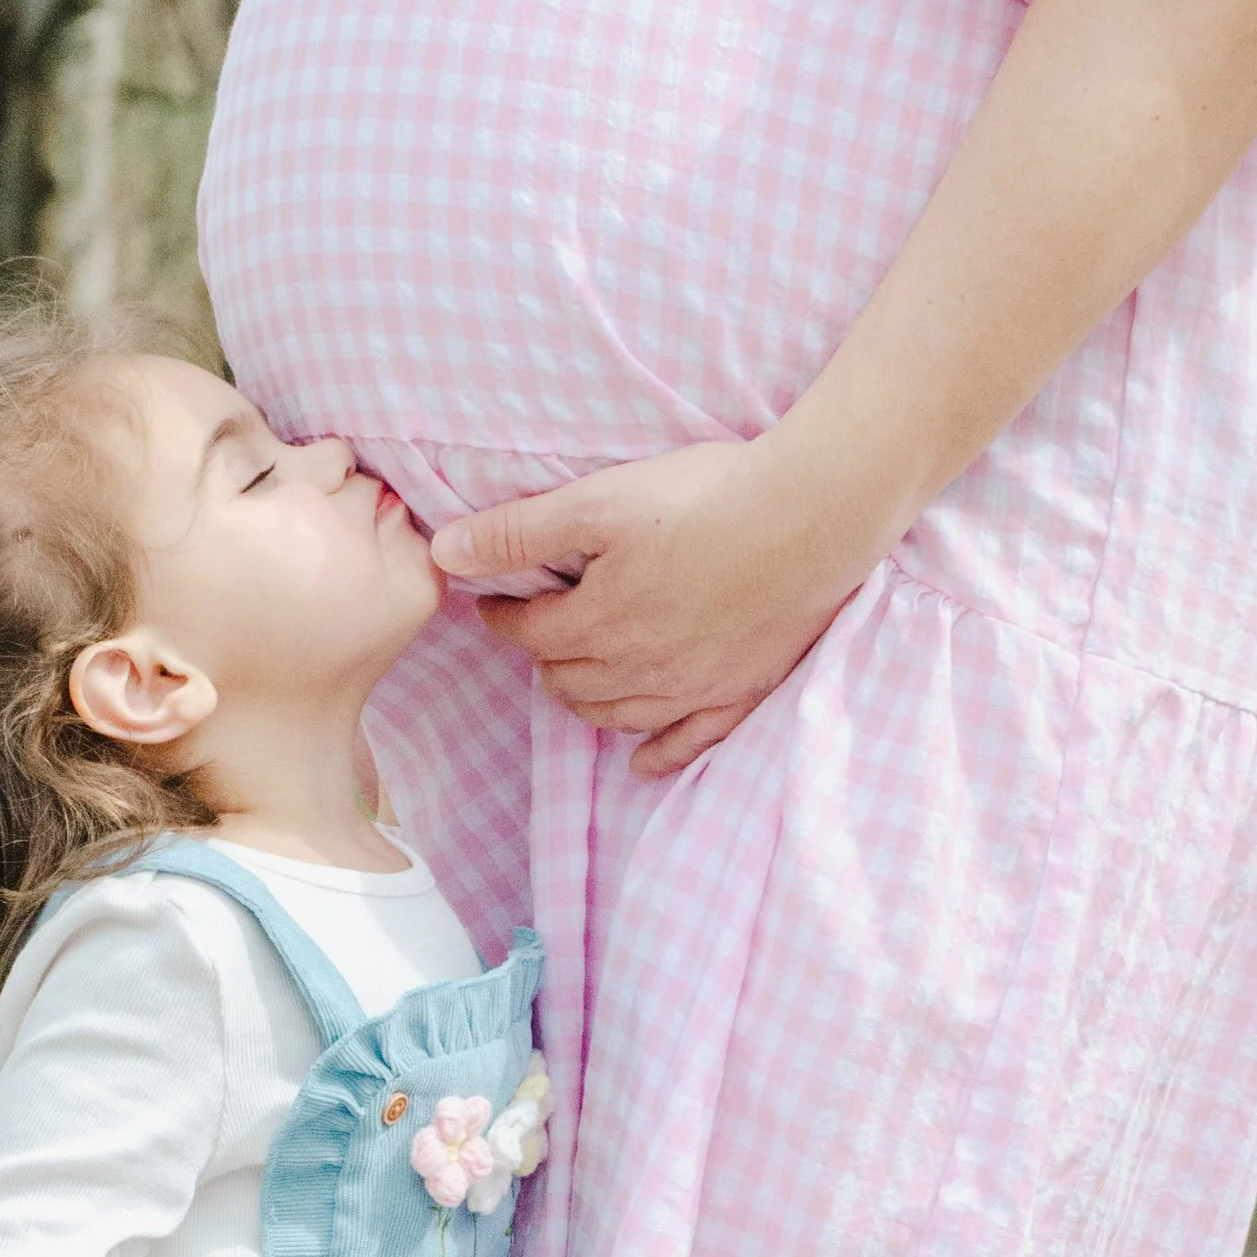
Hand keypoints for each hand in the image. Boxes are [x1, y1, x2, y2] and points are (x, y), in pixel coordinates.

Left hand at [430, 425, 887, 776]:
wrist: (812, 516)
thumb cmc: (707, 497)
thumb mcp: (600, 501)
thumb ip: (519, 531)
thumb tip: (444, 551)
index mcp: (599, 621)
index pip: (529, 633)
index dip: (501, 617)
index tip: (492, 603)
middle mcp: (639, 668)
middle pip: (567, 679)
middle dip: (541, 658)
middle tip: (537, 635)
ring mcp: (691, 689)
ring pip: (616, 715)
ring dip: (584, 701)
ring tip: (573, 679)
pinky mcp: (739, 694)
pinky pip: (687, 743)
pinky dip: (657, 753)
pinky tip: (643, 759)